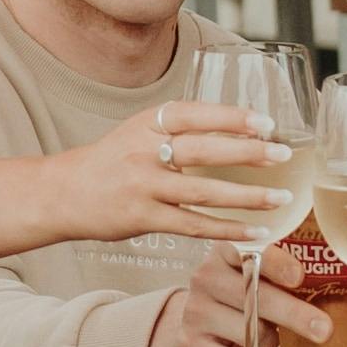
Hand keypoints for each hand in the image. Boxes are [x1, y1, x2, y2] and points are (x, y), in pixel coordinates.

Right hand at [0, 99, 299, 262]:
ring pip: (203, 192)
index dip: (230, 117)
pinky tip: (255, 232)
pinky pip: (193, 224)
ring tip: (282, 199)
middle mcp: (144, 151)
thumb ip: (179, 129)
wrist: (63, 193)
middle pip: (203, 150)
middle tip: (284, 155)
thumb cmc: (112, 160)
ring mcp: (143, 186)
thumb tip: (239, 129)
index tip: (265, 122)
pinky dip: (227, 230)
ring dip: (247, 197)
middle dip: (248, 153)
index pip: (194, 114)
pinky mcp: (143, 218)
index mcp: (147, 123)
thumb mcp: (139, 131)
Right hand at [148, 265, 331, 346]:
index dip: (276, 262)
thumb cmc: (240, 303)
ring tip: (266, 337)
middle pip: (254, 295)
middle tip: (324, 329)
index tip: (299, 277)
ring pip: (250, 332)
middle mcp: (205, 277)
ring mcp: (195, 312)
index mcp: (226, 252)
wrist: (196, 335)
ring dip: (271, 341)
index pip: (249, 249)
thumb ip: (285, 276)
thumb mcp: (257, 279)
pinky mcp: (190, 346)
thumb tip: (339, 285)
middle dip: (294, 313)